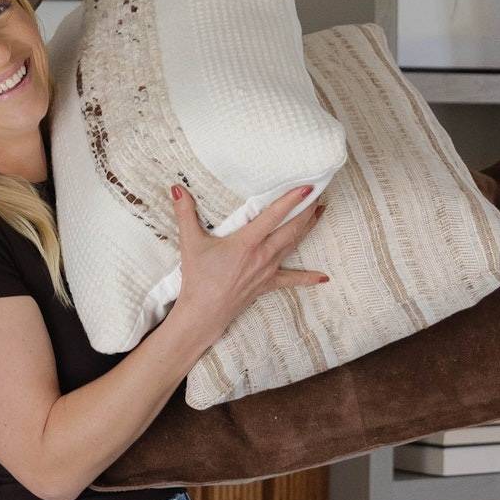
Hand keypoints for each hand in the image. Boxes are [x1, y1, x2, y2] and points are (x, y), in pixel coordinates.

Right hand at [168, 182, 327, 350]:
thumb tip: (176, 188)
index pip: (273, 216)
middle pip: (292, 228)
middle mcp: (263, 254)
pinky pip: (291, 280)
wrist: (203, 312)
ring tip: (321, 212)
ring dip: (309, 228)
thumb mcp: (190, 243)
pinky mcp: (268, 284)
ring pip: (294, 245)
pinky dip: (308, 278)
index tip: (307, 186)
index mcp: (247, 242)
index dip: (291, 200)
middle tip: (319, 192)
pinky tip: (323, 278)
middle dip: (307, 209)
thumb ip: (184, 213)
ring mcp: (268, 270)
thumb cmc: (198, 278)